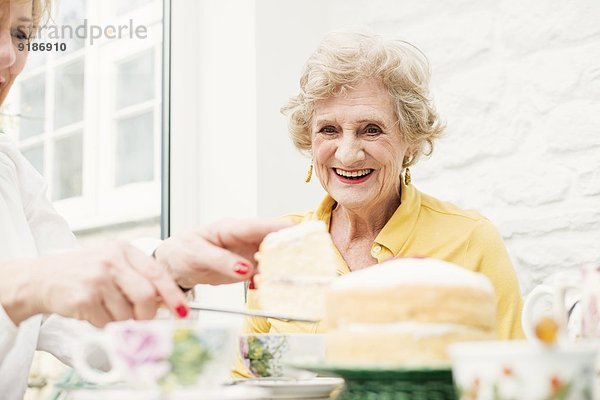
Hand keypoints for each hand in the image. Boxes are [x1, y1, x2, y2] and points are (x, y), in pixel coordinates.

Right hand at [0, 242, 188, 326]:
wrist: (40, 278)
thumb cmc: (81, 273)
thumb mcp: (112, 264)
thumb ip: (138, 278)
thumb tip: (165, 302)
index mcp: (123, 249)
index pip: (158, 274)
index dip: (173, 295)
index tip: (182, 310)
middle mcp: (112, 260)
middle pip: (147, 296)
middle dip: (146, 314)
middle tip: (139, 318)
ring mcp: (97, 278)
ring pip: (127, 313)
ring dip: (120, 321)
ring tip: (106, 309)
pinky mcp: (84, 298)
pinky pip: (107, 322)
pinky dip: (103, 324)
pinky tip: (92, 312)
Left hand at [154, 218, 292, 287]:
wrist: (175, 264)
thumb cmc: (183, 251)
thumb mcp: (196, 255)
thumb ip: (220, 262)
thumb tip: (245, 270)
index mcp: (230, 229)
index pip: (259, 226)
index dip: (281, 228)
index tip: (300, 231)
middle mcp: (243, 238)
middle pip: (273, 240)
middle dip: (292, 246)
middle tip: (313, 256)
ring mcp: (247, 252)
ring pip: (273, 256)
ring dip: (287, 265)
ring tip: (304, 274)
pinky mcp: (248, 267)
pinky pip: (266, 272)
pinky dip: (275, 280)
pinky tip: (283, 287)